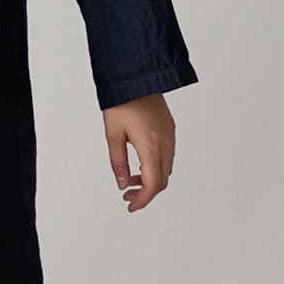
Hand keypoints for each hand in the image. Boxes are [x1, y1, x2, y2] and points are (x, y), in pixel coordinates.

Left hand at [102, 93, 175, 211]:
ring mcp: (170, 136)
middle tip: (127, 196)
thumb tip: (122, 184)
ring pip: (166, 169)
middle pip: (162, 180)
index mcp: (151, 146)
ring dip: (151, 179)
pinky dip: (155, 167)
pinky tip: (140, 164)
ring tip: (130, 180)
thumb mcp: (113, 135)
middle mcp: (165, 143)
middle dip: (145, 193)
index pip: (152, 184)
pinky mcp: (169, 129)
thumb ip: (118, 163)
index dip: (142, 200)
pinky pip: (167, 156)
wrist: (136, 76)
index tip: (131, 207)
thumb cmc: (122, 102)